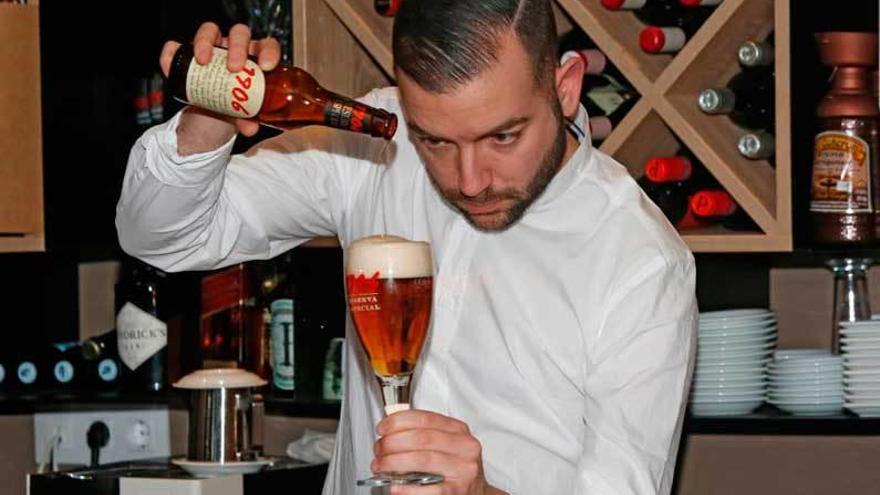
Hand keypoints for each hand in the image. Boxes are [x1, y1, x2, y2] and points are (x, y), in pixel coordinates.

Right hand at [158, 22, 280, 151]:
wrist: (209, 119)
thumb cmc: (233, 110)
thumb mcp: (242, 115)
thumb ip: (247, 119)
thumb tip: (250, 128)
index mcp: (255, 59)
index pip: (267, 46)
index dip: (269, 52)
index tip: (267, 66)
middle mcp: (234, 49)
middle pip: (239, 34)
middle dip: (237, 47)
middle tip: (233, 68)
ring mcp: (211, 49)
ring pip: (209, 31)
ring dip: (205, 42)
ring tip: (202, 62)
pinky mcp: (187, 56)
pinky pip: (177, 48)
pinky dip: (172, 54)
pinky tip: (170, 67)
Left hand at [373, 410, 505, 494]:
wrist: (478, 493)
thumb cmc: (456, 468)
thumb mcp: (447, 444)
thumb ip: (424, 435)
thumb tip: (390, 432)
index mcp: (459, 431)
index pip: (425, 419)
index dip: (398, 421)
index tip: (382, 428)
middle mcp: (465, 448)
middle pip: (421, 438)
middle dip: (392, 443)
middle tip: (379, 450)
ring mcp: (463, 470)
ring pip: (421, 460)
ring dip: (393, 463)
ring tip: (380, 466)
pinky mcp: (457, 491)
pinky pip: (427, 488)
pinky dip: (406, 487)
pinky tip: (395, 486)